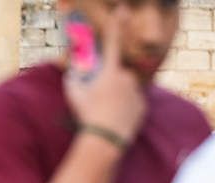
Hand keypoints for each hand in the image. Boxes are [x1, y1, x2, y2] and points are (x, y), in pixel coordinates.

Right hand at [65, 6, 145, 146]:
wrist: (105, 139)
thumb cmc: (87, 115)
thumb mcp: (73, 95)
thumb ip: (73, 78)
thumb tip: (71, 70)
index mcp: (110, 72)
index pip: (113, 43)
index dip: (117, 24)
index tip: (123, 9)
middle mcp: (126, 78)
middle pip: (116, 76)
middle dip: (108, 85)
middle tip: (98, 103)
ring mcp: (136, 92)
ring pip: (125, 90)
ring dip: (117, 98)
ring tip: (106, 114)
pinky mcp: (143, 106)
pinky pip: (133, 103)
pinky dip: (125, 109)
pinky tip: (116, 120)